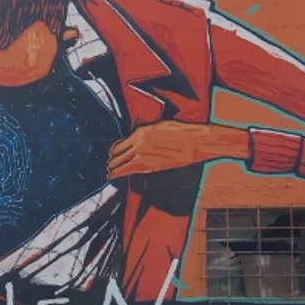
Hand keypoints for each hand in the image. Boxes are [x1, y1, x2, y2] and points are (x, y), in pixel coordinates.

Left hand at [107, 122, 250, 178]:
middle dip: (111, 161)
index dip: (114, 151)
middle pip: (116, 154)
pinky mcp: (149, 165)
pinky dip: (116, 174)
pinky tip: (112, 177)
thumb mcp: (161, 127)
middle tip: (108, 166)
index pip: (120, 143)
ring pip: (118, 163)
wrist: (196, 141)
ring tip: (109, 173)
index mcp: (141, 131)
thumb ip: (147, 134)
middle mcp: (138, 142)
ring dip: (112, 168)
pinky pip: (126, 170)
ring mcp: (142, 153)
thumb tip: (139, 139)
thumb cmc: (183, 133)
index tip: (113, 155)